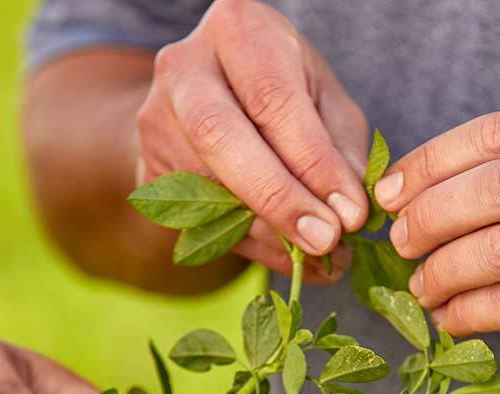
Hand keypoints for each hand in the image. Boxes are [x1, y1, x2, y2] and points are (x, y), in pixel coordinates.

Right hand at [136, 0, 369, 281]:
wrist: (207, 97)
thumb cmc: (280, 91)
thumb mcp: (321, 99)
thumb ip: (339, 149)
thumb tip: (349, 214)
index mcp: (237, 30)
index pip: (273, 99)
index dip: (313, 162)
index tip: (350, 212)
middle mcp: (183, 68)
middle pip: (221, 138)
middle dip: (278, 199)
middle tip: (325, 241)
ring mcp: (156, 122)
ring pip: (208, 191)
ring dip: (269, 233)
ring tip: (320, 257)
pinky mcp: (149, 171)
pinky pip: (199, 221)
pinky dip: (251, 246)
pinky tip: (288, 255)